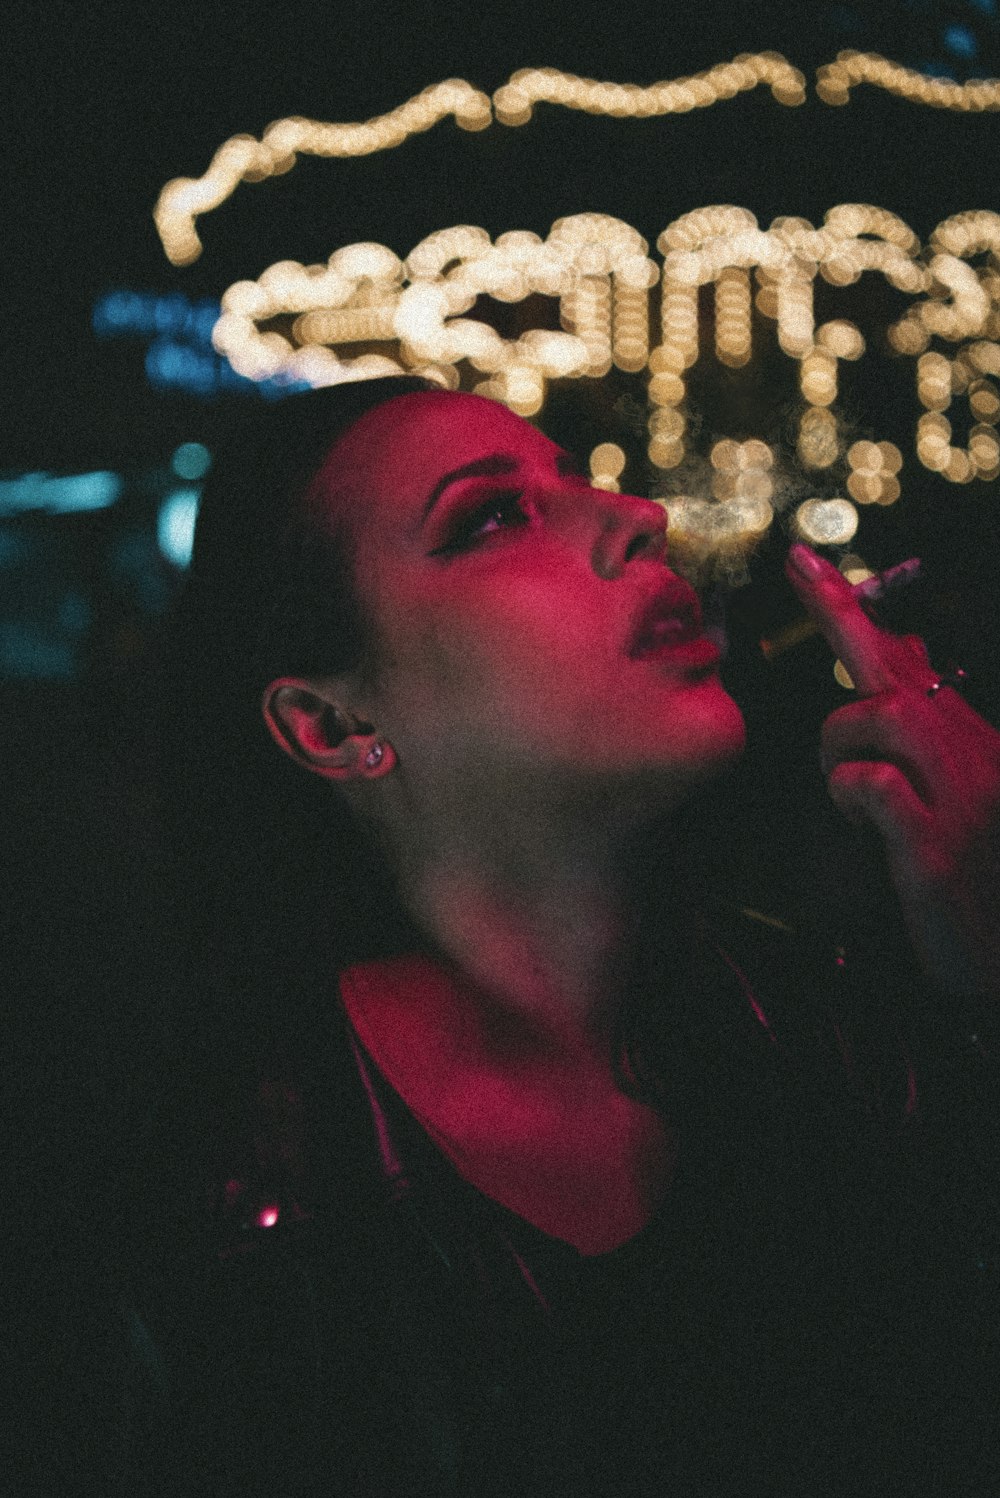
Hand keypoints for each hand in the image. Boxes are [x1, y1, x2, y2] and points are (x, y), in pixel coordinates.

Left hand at [785, 543, 999, 1000]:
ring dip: (840, 738)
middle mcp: (974, 755)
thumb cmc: (974, 881)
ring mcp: (960, 797)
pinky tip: (862, 823)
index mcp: (971, 742)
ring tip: (846, 787)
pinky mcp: (936, 846)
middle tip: (797, 566)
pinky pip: (872, 784)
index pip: (909, 658)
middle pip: (894, 667)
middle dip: (840, 612)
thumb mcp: (953, 798)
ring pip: (880, 715)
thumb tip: (894, 657)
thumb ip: (921, 738)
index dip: (855, 609)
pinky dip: (850, 793)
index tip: (806, 563)